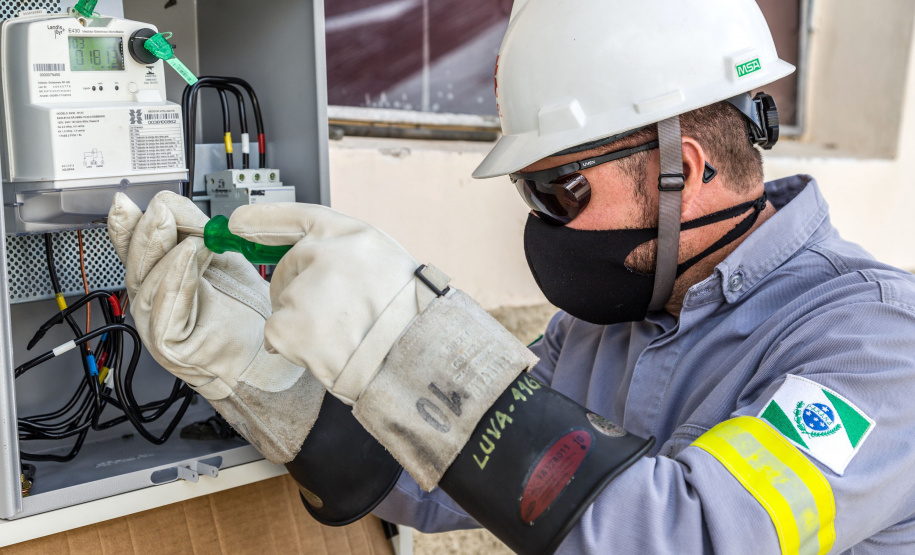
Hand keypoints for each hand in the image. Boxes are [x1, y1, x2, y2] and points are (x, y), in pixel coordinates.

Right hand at [107, 191, 323, 462]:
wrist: (268, 360)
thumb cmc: (247, 317)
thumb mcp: (223, 261)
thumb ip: (198, 234)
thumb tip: (173, 205)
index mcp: (163, 278)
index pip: (136, 248)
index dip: (126, 226)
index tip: (124, 203)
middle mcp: (155, 302)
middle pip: (136, 265)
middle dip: (147, 234)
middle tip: (161, 211)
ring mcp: (157, 326)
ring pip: (147, 286)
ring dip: (165, 255)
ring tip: (187, 235)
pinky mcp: (170, 347)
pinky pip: (165, 311)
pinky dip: (177, 280)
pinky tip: (191, 259)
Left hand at [226, 202, 441, 403]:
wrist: (415, 357)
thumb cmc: (406, 316)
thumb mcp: (383, 264)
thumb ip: (344, 255)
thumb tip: (305, 260)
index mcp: (352, 235)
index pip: (296, 217)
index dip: (263, 220)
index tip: (239, 223)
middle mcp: (325, 255)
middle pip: (286, 266)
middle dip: (296, 288)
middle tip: (332, 312)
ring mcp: (304, 290)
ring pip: (283, 303)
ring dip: (302, 321)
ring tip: (343, 333)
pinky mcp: (288, 326)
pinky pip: (276, 334)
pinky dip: (295, 346)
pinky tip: (327, 349)